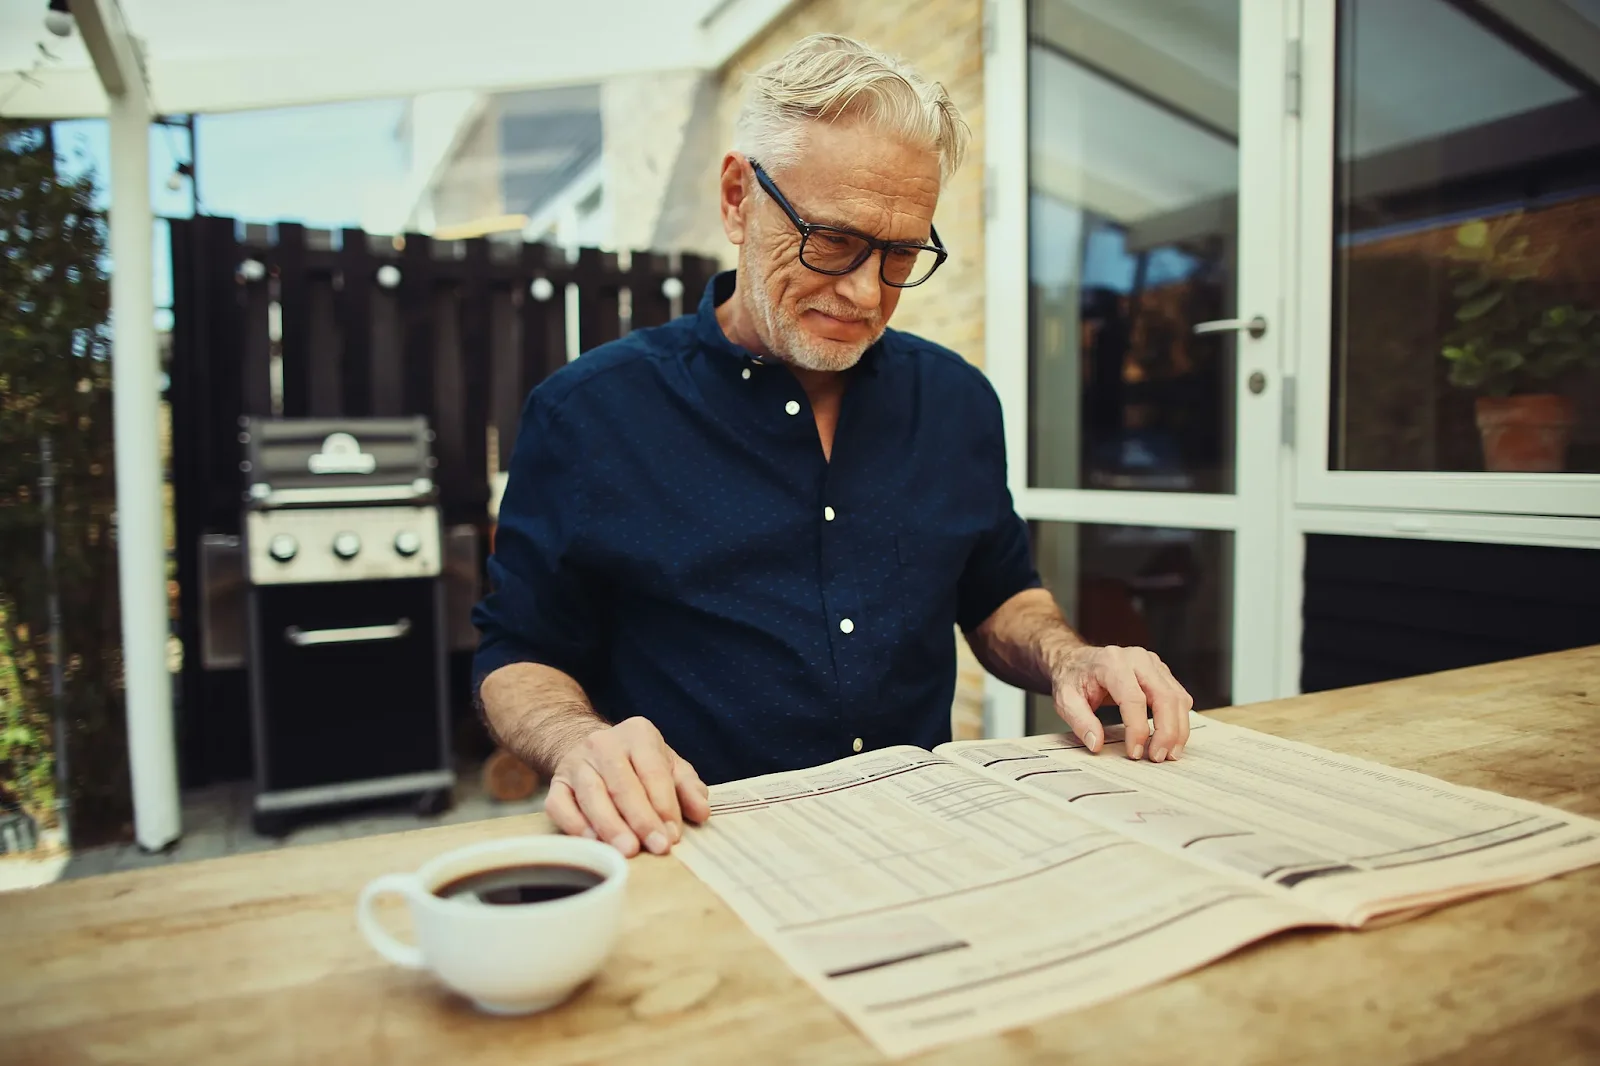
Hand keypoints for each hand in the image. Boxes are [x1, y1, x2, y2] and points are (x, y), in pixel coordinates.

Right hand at [544, 717, 711, 855]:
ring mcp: (576, 763)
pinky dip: (576, 825)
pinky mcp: (556, 783)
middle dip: (642, 819)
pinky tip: (594, 843)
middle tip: (657, 847)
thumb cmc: (637, 763)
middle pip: (623, 784)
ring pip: (592, 795)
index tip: (673, 835)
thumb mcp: (668, 765)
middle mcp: (604, 744)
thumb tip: (701, 812)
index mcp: (638, 734)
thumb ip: (688, 787)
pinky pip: (560, 805)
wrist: (587, 746)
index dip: (664, 804)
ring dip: (611, 826)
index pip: (653, 771)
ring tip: (628, 851)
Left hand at [1050, 645, 1192, 761]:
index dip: (1137, 729)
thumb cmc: (1073, 678)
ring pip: (1178, 698)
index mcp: (1112, 663)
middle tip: (1158, 757)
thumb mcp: (1065, 700)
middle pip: (1165, 697)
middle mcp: (1138, 659)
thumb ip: (1080, 722)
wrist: (1077, 660)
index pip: (1134, 699)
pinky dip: (1179, 719)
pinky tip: (1170, 737)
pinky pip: (1179, 697)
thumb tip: (1096, 744)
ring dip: (1178, 729)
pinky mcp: (1161, 672)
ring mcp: (1153, 664)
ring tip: (1169, 753)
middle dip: (1166, 732)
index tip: (1135, 753)